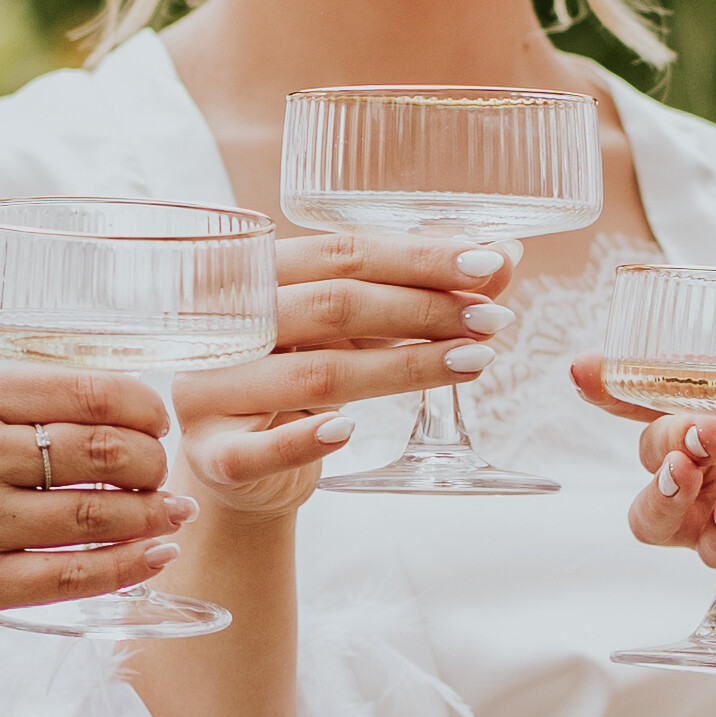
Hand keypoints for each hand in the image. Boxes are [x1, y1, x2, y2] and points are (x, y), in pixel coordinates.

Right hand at [0, 365, 183, 653]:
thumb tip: (90, 406)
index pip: (87, 391)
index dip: (143, 408)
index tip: (157, 423)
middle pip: (105, 449)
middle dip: (151, 463)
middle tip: (161, 475)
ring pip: (98, 514)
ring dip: (151, 516)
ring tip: (169, 516)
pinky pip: (75, 574)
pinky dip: (129, 566)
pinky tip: (153, 558)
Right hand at [169, 232, 511, 514]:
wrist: (233, 465)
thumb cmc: (296, 377)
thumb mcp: (350, 329)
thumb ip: (416, 290)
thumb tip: (503, 254)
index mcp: (248, 272)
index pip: (340, 252)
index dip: (418, 257)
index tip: (489, 264)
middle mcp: (222, 323)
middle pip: (334, 306)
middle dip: (424, 310)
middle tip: (493, 319)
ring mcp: (211, 389)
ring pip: (316, 373)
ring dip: (402, 368)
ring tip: (472, 362)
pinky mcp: (213, 454)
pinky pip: (258, 449)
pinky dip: (306, 441)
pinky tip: (352, 430)